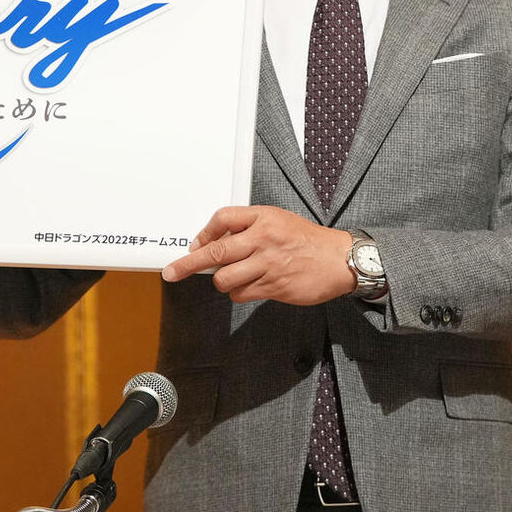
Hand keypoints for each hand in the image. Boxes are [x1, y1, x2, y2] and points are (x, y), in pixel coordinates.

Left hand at [161, 206, 355, 305]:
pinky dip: (239, 292)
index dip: (204, 233)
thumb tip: (215, 241)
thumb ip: (248, 227)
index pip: (222, 218)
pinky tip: (252, 285)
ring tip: (235, 276)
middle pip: (215, 251)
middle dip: (188, 264)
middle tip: (172, 271)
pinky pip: (241, 293)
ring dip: (223, 280)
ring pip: (225, 278)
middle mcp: (263, 239)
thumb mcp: (277, 220)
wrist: (339, 259)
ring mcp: (268, 264)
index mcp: (264, 218)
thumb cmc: (307, 240)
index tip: (195, 244)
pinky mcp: (273, 286)